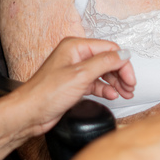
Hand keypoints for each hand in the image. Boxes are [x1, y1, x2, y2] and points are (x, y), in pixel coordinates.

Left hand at [17, 37, 136, 135]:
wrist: (29, 113)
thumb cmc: (45, 93)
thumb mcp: (80, 75)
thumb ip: (104, 63)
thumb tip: (123, 54)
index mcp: (75, 46)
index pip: (109, 49)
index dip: (122, 63)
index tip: (130, 78)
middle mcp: (75, 56)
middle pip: (108, 61)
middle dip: (120, 74)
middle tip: (129, 87)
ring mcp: (75, 71)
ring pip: (103, 73)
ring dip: (115, 83)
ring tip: (124, 93)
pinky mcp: (74, 84)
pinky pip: (96, 83)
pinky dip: (105, 89)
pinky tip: (111, 96)